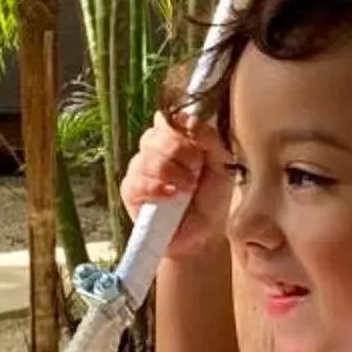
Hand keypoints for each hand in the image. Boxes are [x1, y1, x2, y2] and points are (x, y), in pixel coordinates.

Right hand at [119, 104, 231, 260]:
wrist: (205, 232)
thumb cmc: (211, 197)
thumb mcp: (221, 164)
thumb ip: (208, 138)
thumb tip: (188, 119)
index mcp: (174, 138)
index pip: (166, 119)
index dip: (179, 128)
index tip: (197, 144)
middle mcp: (153, 150)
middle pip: (155, 136)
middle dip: (181, 153)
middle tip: (197, 171)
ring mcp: (139, 169)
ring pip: (147, 159)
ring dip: (172, 173)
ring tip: (187, 188)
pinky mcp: (131, 192)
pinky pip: (136, 182)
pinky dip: (156, 188)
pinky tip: (170, 195)